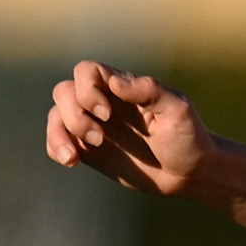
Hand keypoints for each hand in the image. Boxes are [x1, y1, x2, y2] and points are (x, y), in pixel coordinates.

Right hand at [43, 60, 202, 197]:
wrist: (189, 174)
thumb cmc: (188, 137)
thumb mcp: (177, 110)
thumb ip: (149, 91)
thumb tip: (116, 82)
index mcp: (123, 87)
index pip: (86, 71)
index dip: (87, 90)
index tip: (107, 114)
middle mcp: (103, 102)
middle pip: (64, 92)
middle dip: (74, 115)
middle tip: (100, 138)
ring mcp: (94, 125)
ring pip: (57, 116)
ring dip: (59, 133)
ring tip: (74, 157)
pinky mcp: (89, 150)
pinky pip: (58, 141)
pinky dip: (56, 148)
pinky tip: (71, 161)